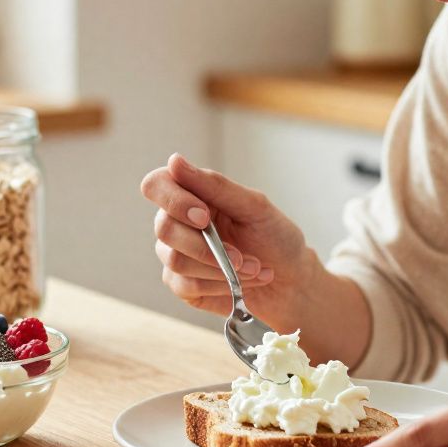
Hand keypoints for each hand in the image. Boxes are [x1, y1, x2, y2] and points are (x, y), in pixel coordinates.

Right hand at [139, 153, 316, 323]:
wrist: (290, 280)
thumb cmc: (274, 236)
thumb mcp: (254, 206)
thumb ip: (214, 185)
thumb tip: (174, 161)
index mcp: (192, 195)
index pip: (156, 185)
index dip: (173, 200)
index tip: (204, 216)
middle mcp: (178, 222)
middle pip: (164, 228)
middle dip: (206, 245)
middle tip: (241, 255)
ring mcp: (176, 254)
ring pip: (176, 260)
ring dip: (221, 268)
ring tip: (253, 269)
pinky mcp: (182, 284)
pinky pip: (186, 285)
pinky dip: (220, 285)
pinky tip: (240, 283)